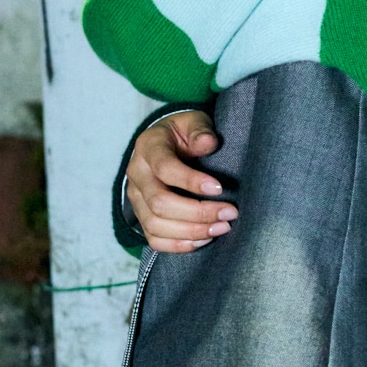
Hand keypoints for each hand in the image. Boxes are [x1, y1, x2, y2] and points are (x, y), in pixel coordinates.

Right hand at [125, 109, 236, 253]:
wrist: (166, 144)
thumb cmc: (184, 133)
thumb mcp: (194, 121)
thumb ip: (200, 130)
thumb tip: (208, 143)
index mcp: (148, 146)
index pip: (165, 168)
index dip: (191, 181)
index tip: (220, 189)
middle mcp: (137, 174)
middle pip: (159, 203)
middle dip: (198, 212)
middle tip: (229, 213)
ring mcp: (136, 198)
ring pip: (156, 225)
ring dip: (192, 231)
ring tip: (222, 228)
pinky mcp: (141, 216)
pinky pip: (154, 240)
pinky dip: (180, 244)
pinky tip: (204, 239)